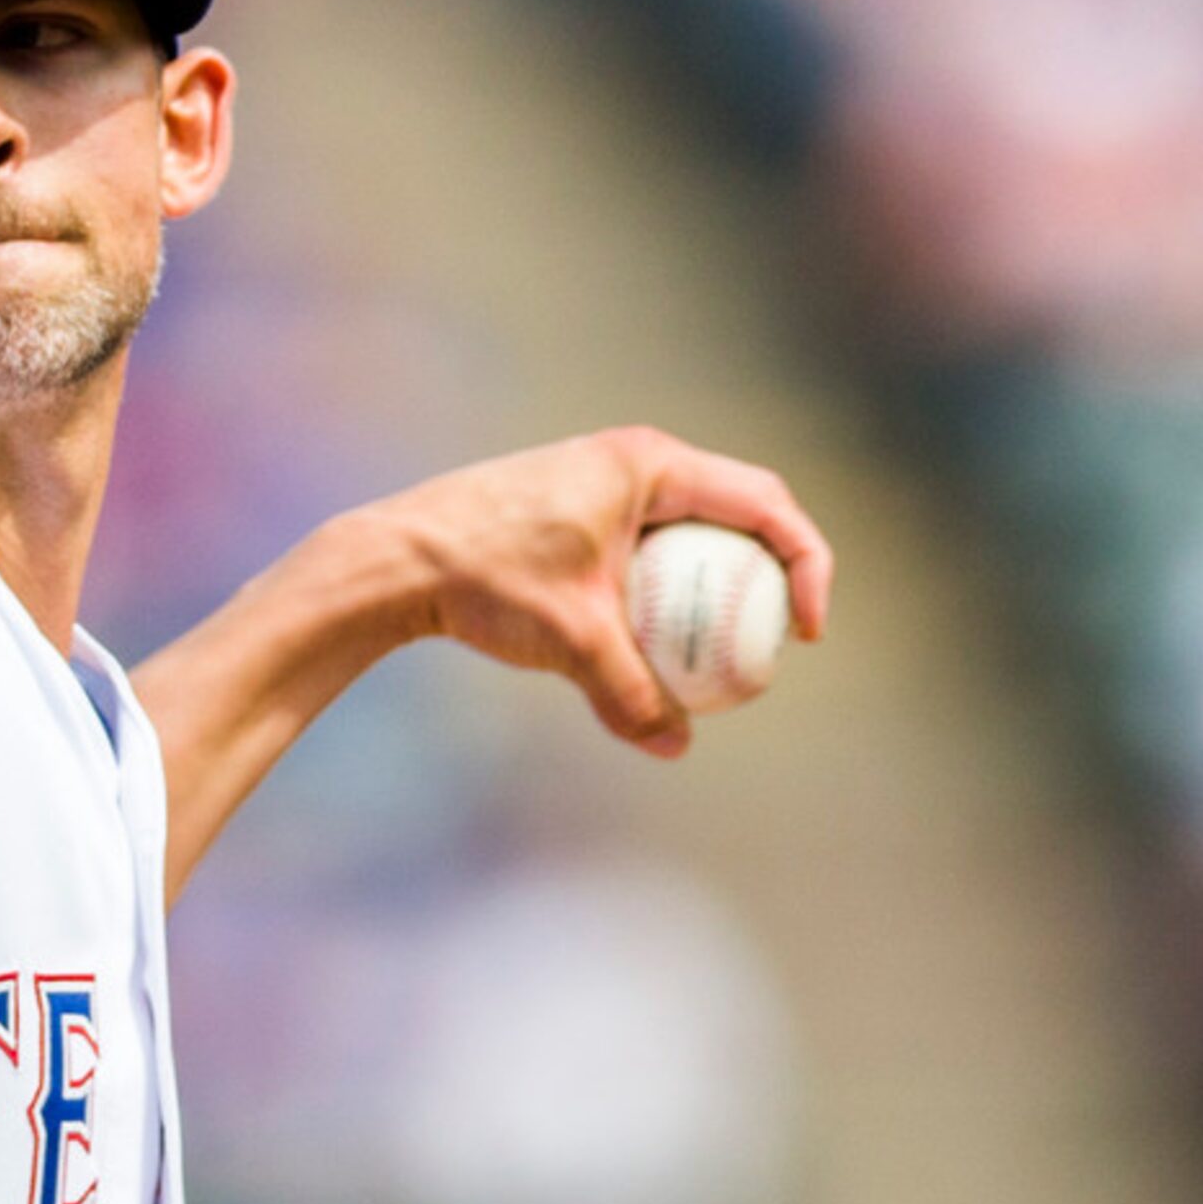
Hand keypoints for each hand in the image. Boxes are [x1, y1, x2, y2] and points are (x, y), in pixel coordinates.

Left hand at [382, 425, 832, 756]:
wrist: (395, 560)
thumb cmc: (485, 580)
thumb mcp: (570, 640)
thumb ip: (630, 693)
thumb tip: (675, 745)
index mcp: (648, 463)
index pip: (765, 503)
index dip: (807, 565)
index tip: (807, 632)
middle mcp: (630, 458)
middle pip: (737, 510)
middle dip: (772, 572)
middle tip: (781, 640)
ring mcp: (599, 478)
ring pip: (690, 528)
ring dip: (720, 580)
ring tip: (728, 649)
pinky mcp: (573, 505)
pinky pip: (646, 543)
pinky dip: (668, 585)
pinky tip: (659, 640)